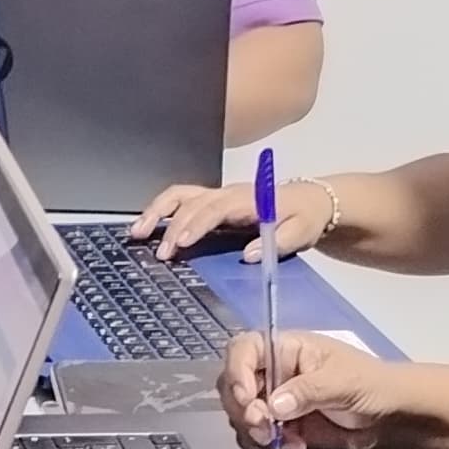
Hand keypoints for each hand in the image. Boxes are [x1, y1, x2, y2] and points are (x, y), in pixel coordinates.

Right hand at [126, 175, 321, 261]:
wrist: (312, 200)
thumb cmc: (305, 218)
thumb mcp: (300, 233)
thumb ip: (277, 243)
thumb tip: (249, 254)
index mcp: (248, 200)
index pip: (215, 209)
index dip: (195, 224)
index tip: (180, 242)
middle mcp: (228, 194)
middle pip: (191, 204)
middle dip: (171, 227)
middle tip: (160, 254)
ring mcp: (218, 195)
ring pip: (180, 196)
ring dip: (156, 211)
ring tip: (136, 232)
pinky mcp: (212, 200)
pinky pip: (182, 199)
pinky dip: (162, 209)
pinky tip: (147, 226)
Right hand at [217, 327, 395, 448]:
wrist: (390, 413)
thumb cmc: (371, 383)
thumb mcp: (344, 380)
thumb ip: (309, 390)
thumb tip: (274, 405)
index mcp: (286, 348)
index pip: (244, 350)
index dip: (237, 372)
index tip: (248, 399)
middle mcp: (273, 372)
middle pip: (233, 386)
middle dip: (243, 411)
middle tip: (264, 429)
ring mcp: (274, 401)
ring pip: (241, 416)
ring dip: (255, 433)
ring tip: (285, 442)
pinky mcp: (280, 427)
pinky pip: (256, 438)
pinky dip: (267, 447)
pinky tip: (295, 448)